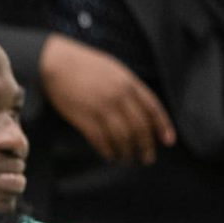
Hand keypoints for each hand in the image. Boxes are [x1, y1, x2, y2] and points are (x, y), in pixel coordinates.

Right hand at [38, 35, 175, 163]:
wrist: (55, 63)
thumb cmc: (83, 65)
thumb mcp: (113, 69)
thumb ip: (128, 87)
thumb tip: (140, 109)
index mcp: (128, 82)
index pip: (153, 108)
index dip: (162, 127)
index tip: (168, 142)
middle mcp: (118, 96)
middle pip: (139, 128)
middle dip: (146, 147)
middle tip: (147, 159)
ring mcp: (101, 108)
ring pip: (122, 138)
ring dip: (126, 152)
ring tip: (126, 159)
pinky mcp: (84, 118)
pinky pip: (101, 140)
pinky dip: (107, 151)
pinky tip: (109, 156)